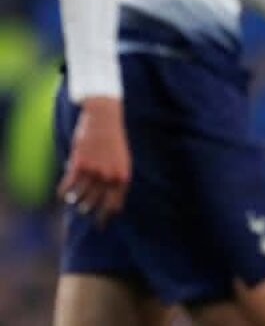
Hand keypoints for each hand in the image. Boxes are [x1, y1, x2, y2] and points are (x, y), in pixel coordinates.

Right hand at [58, 97, 130, 226]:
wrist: (105, 117)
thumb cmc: (114, 140)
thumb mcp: (122, 160)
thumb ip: (115, 180)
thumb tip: (107, 202)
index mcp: (123, 177)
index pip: (113, 206)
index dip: (105, 217)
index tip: (99, 225)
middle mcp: (109, 177)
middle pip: (94, 204)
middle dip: (88, 209)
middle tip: (84, 209)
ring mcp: (94, 171)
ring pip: (79, 197)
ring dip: (75, 200)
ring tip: (74, 199)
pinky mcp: (79, 165)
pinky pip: (67, 187)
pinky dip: (63, 193)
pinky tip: (62, 193)